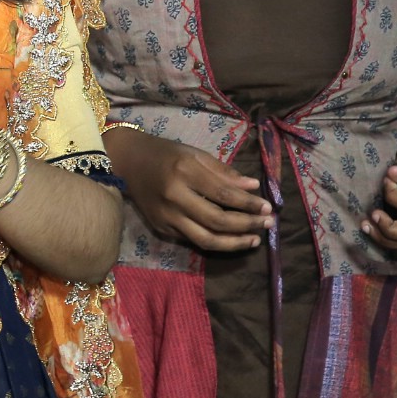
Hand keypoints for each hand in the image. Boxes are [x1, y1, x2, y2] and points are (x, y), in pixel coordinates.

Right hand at [115, 128, 273, 252]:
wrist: (128, 162)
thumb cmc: (166, 154)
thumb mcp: (195, 154)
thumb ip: (224, 172)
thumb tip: (253, 186)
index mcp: (184, 172)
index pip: (223, 194)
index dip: (248, 204)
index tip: (268, 207)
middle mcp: (174, 197)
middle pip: (217, 220)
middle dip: (246, 225)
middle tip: (267, 224)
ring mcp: (166, 216)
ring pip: (205, 239)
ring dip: (234, 243)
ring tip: (254, 240)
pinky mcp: (161, 228)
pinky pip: (192, 240)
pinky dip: (215, 242)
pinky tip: (231, 239)